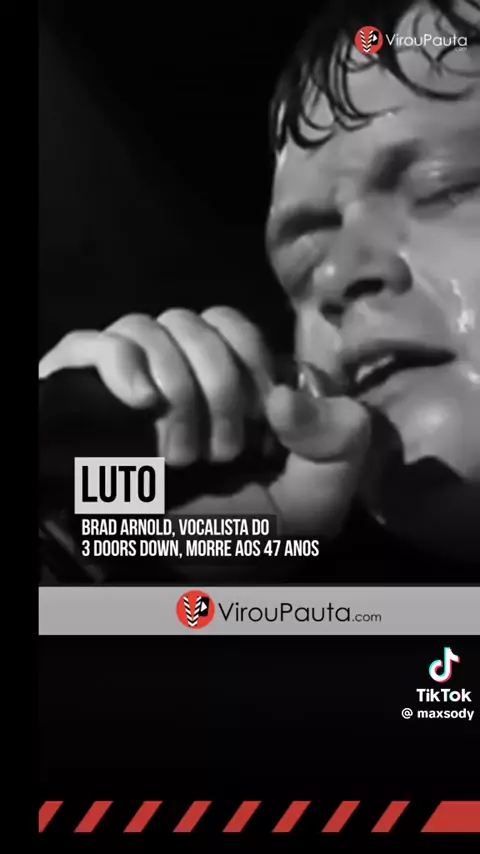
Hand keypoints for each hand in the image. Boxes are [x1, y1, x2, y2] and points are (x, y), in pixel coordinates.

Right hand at [39, 307, 370, 535]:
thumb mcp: (314, 496)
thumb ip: (339, 439)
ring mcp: (132, 378)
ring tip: (178, 456)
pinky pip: (94, 345)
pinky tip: (141, 402)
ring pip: (148, 327)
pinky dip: (121, 363)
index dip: (255, 365)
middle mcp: (180, 369)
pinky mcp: (84, 392)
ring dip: (175, 388)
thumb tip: (284, 395)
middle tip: (223, 452)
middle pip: (197, 322)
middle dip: (220, 385)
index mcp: (232, 380)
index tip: (263, 422)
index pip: (238, 328)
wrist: (175, 579)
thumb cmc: (243, 536)